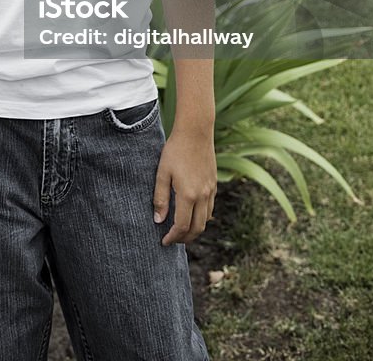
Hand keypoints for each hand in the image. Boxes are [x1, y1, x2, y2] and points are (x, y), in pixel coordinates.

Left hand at [153, 127, 216, 245]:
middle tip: (172, 239)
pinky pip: (210, 209)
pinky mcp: (214, 184)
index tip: (164, 241)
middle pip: (197, 228)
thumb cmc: (175, 150)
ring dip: (194, 229)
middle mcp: (202, 196)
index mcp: (188, 195)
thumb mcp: (162, 173)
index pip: (182, 226)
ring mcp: (211, 191)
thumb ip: (160, 198)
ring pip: (206, 220)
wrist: (195, 131)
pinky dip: (201, 217)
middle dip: (184, 238)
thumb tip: (158, 220)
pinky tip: (191, 214)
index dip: (173, 237)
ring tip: (181, 229)